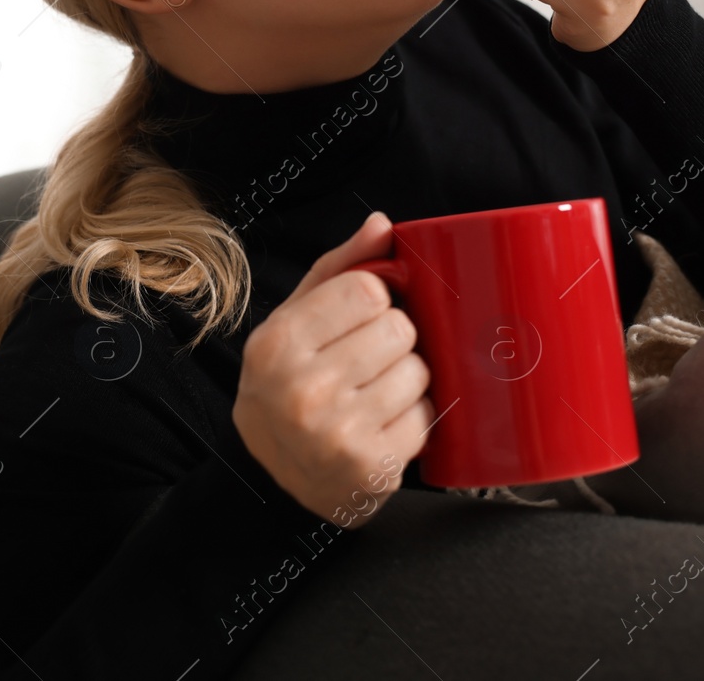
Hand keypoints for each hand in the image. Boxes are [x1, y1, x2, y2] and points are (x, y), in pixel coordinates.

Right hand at [233, 211, 433, 529]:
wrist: (276, 478)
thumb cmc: (289, 384)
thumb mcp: (293, 320)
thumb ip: (338, 269)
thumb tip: (382, 225)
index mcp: (277, 344)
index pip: (368, 290)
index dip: (371, 302)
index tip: (355, 321)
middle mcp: (304, 390)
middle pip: (399, 329)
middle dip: (390, 341)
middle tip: (364, 362)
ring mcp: (339, 433)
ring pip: (418, 371)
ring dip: (406, 379)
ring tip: (373, 394)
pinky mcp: (373, 467)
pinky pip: (427, 416)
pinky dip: (413, 418)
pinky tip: (383, 425)